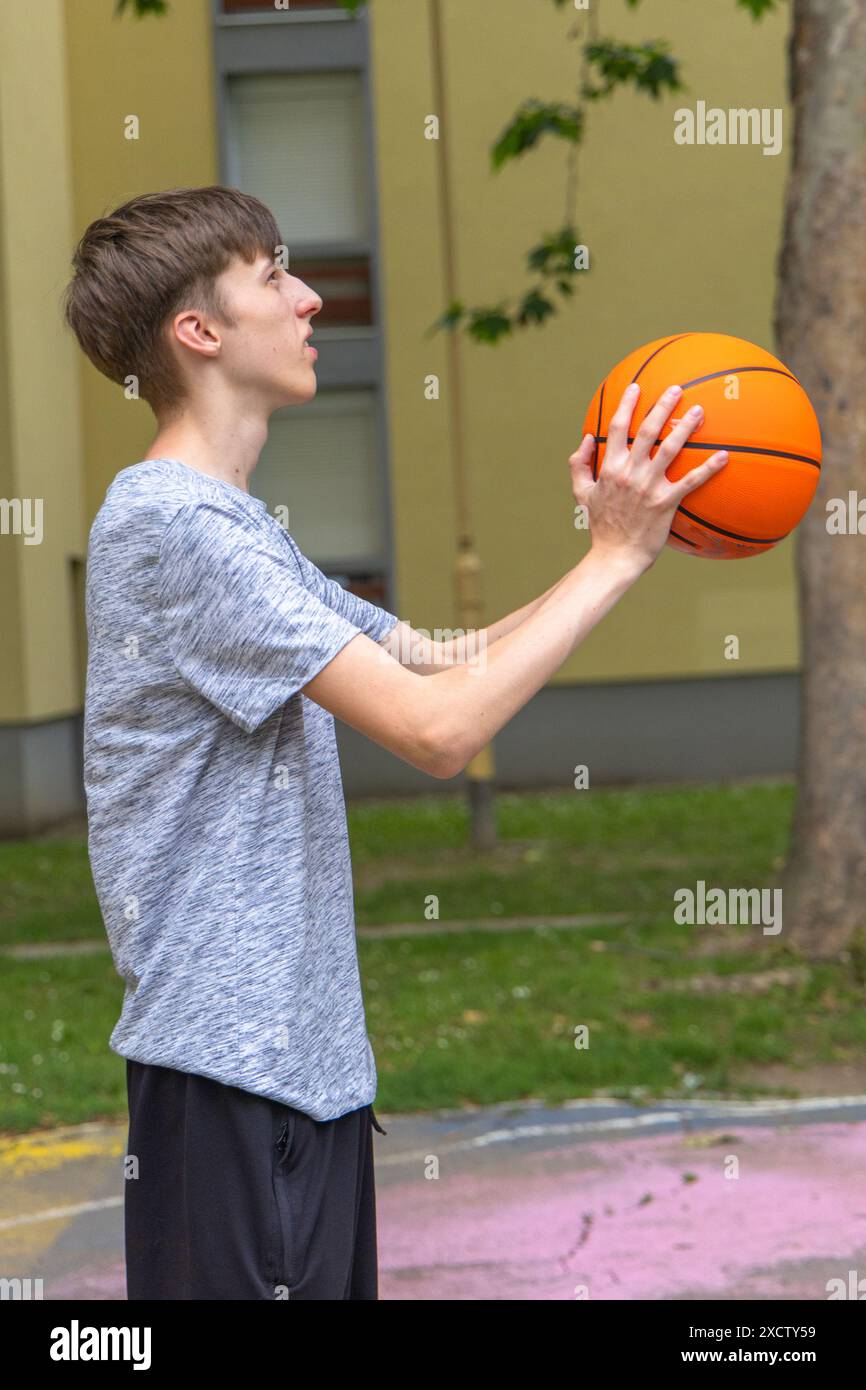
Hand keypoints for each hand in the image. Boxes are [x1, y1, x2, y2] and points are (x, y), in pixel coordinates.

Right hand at [569, 381, 728, 573]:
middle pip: (647, 431)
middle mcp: (630, 473)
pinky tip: (724, 455)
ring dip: (685, 428)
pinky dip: (709, 468)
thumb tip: (586, 439)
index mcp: (610, 468)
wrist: (614, 557)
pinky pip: (691, 482)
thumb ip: (579, 464)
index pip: (616, 429)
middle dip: (662, 406)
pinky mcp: (666, 504)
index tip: (636, 386)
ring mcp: (649, 488)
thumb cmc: (600, 526)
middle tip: (677, 389)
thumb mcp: (582, 493)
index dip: (626, 405)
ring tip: (699, 411)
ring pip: (670, 450)